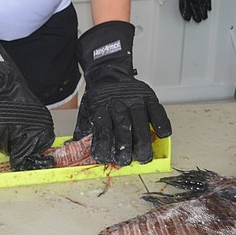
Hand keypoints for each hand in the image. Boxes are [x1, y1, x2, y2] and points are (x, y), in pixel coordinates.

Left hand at [73, 21, 171, 165]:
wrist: (109, 73)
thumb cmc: (99, 98)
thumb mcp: (86, 111)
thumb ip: (83, 130)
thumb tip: (74, 148)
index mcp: (100, 107)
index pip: (103, 129)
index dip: (104, 147)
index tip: (105, 158)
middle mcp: (118, 102)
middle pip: (124, 127)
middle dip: (125, 148)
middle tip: (126, 161)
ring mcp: (135, 99)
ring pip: (141, 121)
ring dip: (143, 142)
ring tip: (143, 157)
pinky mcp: (148, 96)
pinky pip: (158, 111)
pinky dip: (161, 123)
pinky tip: (161, 135)